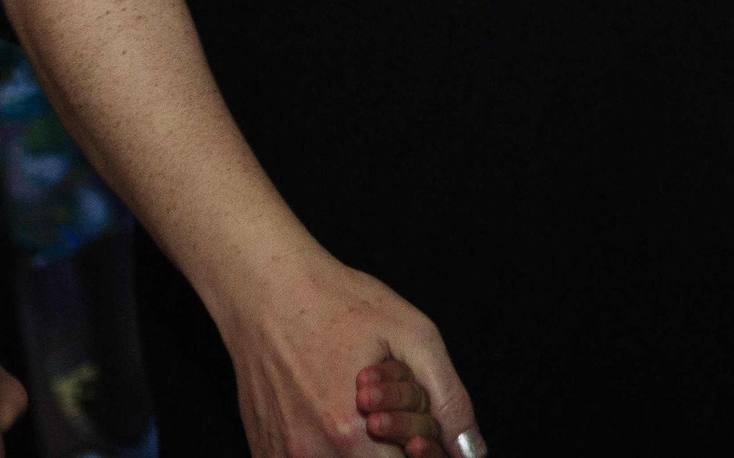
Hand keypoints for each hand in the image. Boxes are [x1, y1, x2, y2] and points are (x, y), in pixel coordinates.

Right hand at [213, 253, 478, 457]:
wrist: (266, 292)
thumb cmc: (339, 305)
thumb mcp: (413, 336)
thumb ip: (447, 399)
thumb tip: (469, 447)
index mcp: (349, 435)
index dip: (421, 447)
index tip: (420, 431)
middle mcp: (308, 455)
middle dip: (393, 447)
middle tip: (386, 409)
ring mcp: (281, 456)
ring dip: (360, 448)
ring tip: (358, 404)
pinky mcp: (264, 450)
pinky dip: (328, 448)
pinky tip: (329, 407)